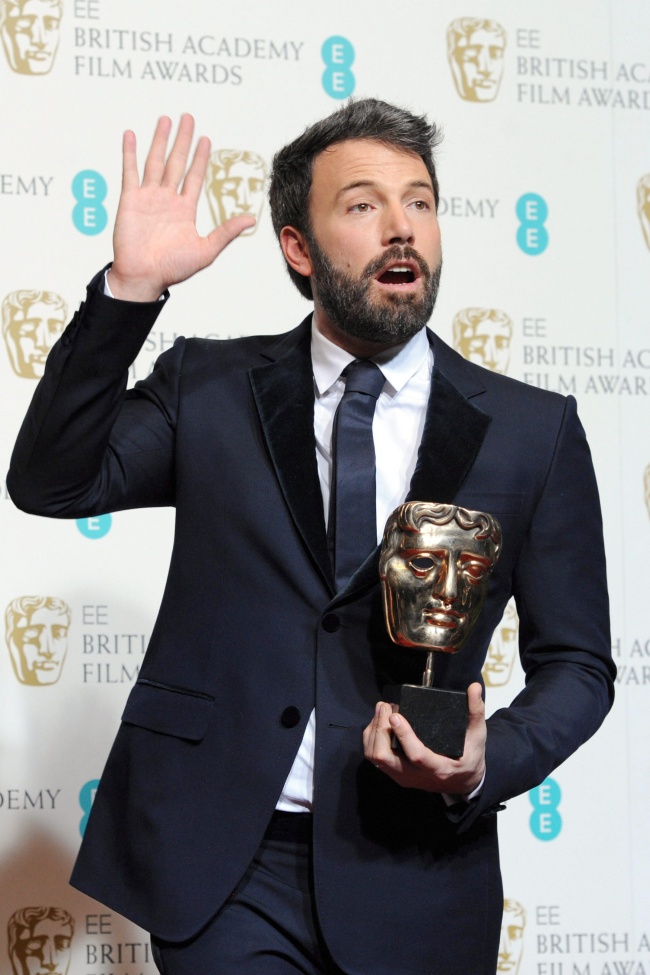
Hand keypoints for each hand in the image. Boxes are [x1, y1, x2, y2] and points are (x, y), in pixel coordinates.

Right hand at [107, 114, 255, 301]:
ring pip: (155, 161)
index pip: (194, 176)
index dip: (201, 158)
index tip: (206, 139)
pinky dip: (130, 153)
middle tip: (188, 118)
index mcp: (184, 210)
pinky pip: (130, 171)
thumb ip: (226, 232)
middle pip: (176, 162)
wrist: (144, 276)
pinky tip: (132, 135)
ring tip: (165, 120)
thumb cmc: (172, 269)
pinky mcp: (130, 199)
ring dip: (160, 140)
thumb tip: (251, 219)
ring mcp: (148, 197)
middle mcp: (167, 200)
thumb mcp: (206, 250)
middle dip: (183, 140)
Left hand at [362, 682, 485, 794]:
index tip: (395, 714)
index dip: (404, 735)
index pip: (416, 755)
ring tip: (382, 710)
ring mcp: (402, 777)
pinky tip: (379, 722)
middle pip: (384, 757)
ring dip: (374, 731)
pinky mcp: (395, 774)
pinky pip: (374, 758)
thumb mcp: (478, 736)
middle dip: (380, 729)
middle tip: (386, 706)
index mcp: (439, 768)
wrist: (462, 782)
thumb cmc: (470, 757)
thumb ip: (476, 711)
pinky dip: (372, 738)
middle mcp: (416, 776)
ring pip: (375, 757)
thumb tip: (474, 687)